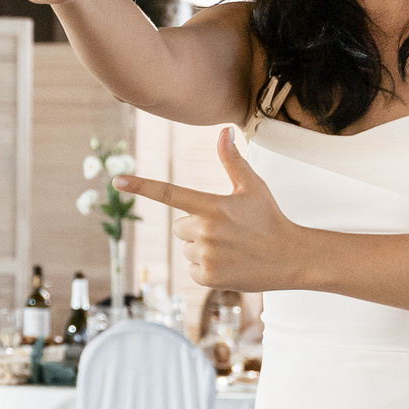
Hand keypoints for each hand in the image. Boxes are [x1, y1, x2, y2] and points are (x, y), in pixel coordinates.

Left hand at [111, 128, 304, 293]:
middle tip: (226, 231)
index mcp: (213, 206)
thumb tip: (223, 131)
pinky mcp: (209, 277)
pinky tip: (229, 264)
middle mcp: (206, 231)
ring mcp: (207, 256)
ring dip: (202, 249)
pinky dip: (205, 268)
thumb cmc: (269, 218)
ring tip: (231, 248)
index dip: (141, 187)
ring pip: (186, 249)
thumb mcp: (252, 187)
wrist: (291, 258)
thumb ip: (232, 160)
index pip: (170, 193)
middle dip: (196, 228)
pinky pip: (192, 269)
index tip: (117, 181)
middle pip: (180, 227)